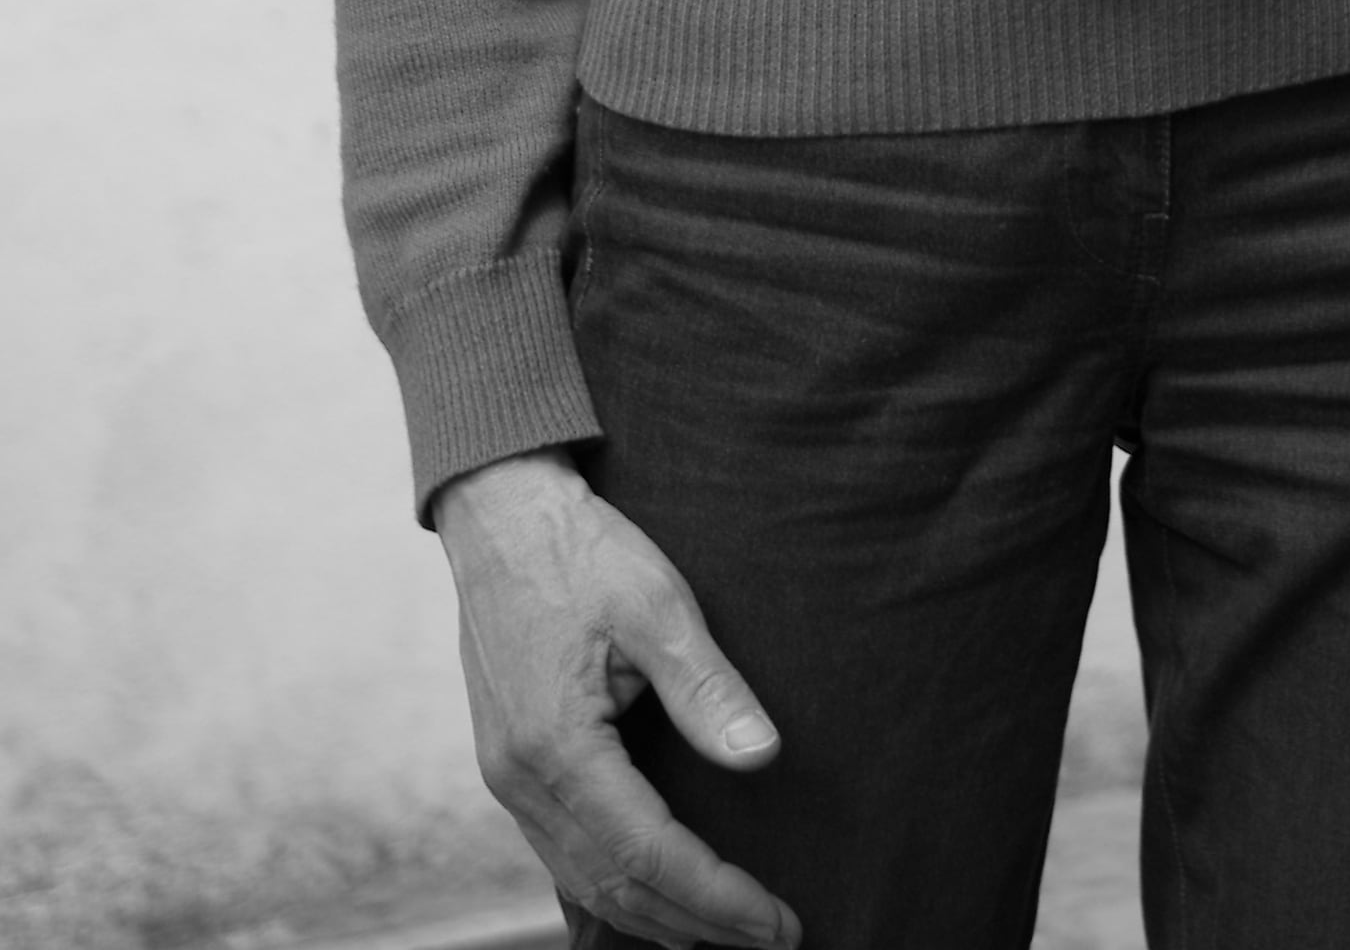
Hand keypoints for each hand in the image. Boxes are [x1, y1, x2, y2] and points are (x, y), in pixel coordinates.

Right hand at [433, 452, 800, 949]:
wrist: (499, 514)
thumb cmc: (580, 549)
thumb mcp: (655, 601)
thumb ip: (705, 687)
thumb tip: (763, 758)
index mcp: (556, 747)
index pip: (650, 855)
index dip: (720, 897)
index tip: (780, 923)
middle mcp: (522, 782)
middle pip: (616, 887)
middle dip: (700, 922)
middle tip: (774, 939)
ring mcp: (509, 781)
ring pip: (585, 882)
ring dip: (658, 916)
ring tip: (729, 931)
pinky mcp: (511, 767)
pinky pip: (564, 856)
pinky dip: (616, 889)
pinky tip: (658, 895)